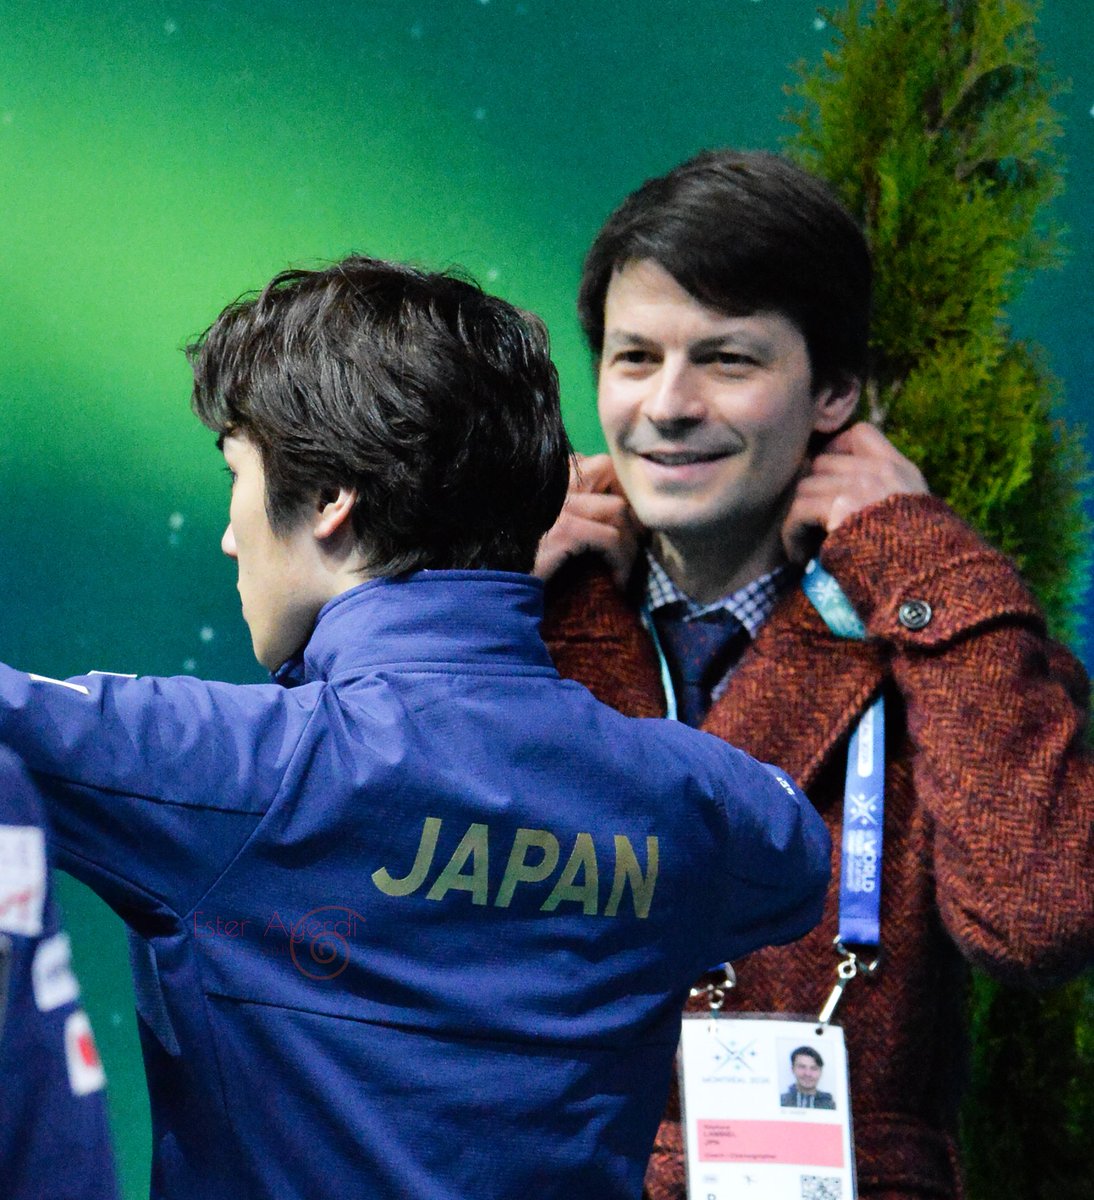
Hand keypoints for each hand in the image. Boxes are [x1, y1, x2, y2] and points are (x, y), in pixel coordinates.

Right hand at [533, 454, 641, 587]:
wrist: (496, 586)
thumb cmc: (521, 560)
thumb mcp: (544, 525)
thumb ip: (567, 506)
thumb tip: (609, 505)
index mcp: (547, 478)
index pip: (593, 461)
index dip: (615, 487)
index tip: (624, 520)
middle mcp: (552, 483)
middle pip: (608, 469)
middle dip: (628, 501)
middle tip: (634, 537)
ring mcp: (559, 504)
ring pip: (618, 509)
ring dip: (630, 542)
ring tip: (624, 567)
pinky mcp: (565, 530)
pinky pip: (611, 538)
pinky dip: (621, 561)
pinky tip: (616, 580)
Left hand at [782, 423, 927, 563]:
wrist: (924, 580)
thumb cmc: (917, 560)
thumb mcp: (916, 517)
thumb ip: (887, 497)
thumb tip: (845, 497)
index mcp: (901, 471)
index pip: (861, 433)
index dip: (835, 449)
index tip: (827, 477)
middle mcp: (882, 471)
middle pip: (822, 463)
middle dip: (812, 493)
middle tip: (810, 522)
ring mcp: (863, 486)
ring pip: (806, 487)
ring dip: (799, 518)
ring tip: (803, 544)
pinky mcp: (842, 507)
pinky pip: (799, 510)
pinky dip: (792, 534)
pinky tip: (798, 555)